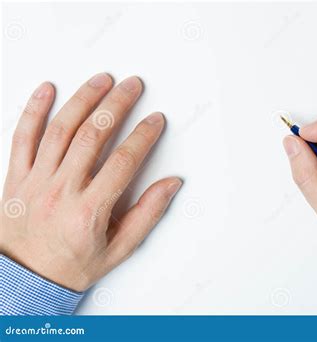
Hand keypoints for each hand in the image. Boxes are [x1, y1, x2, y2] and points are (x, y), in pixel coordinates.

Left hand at [0, 73, 181, 291]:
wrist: (26, 278)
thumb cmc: (73, 264)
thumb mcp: (120, 248)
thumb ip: (147, 214)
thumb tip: (169, 185)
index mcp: (89, 211)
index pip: (123, 162)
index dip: (143, 136)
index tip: (154, 121)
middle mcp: (60, 191)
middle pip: (93, 135)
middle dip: (117, 105)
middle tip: (132, 86)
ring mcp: (35, 182)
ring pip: (60, 130)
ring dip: (83, 99)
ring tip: (101, 80)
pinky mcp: (17, 177)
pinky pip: (22, 137)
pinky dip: (34, 110)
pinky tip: (47, 90)